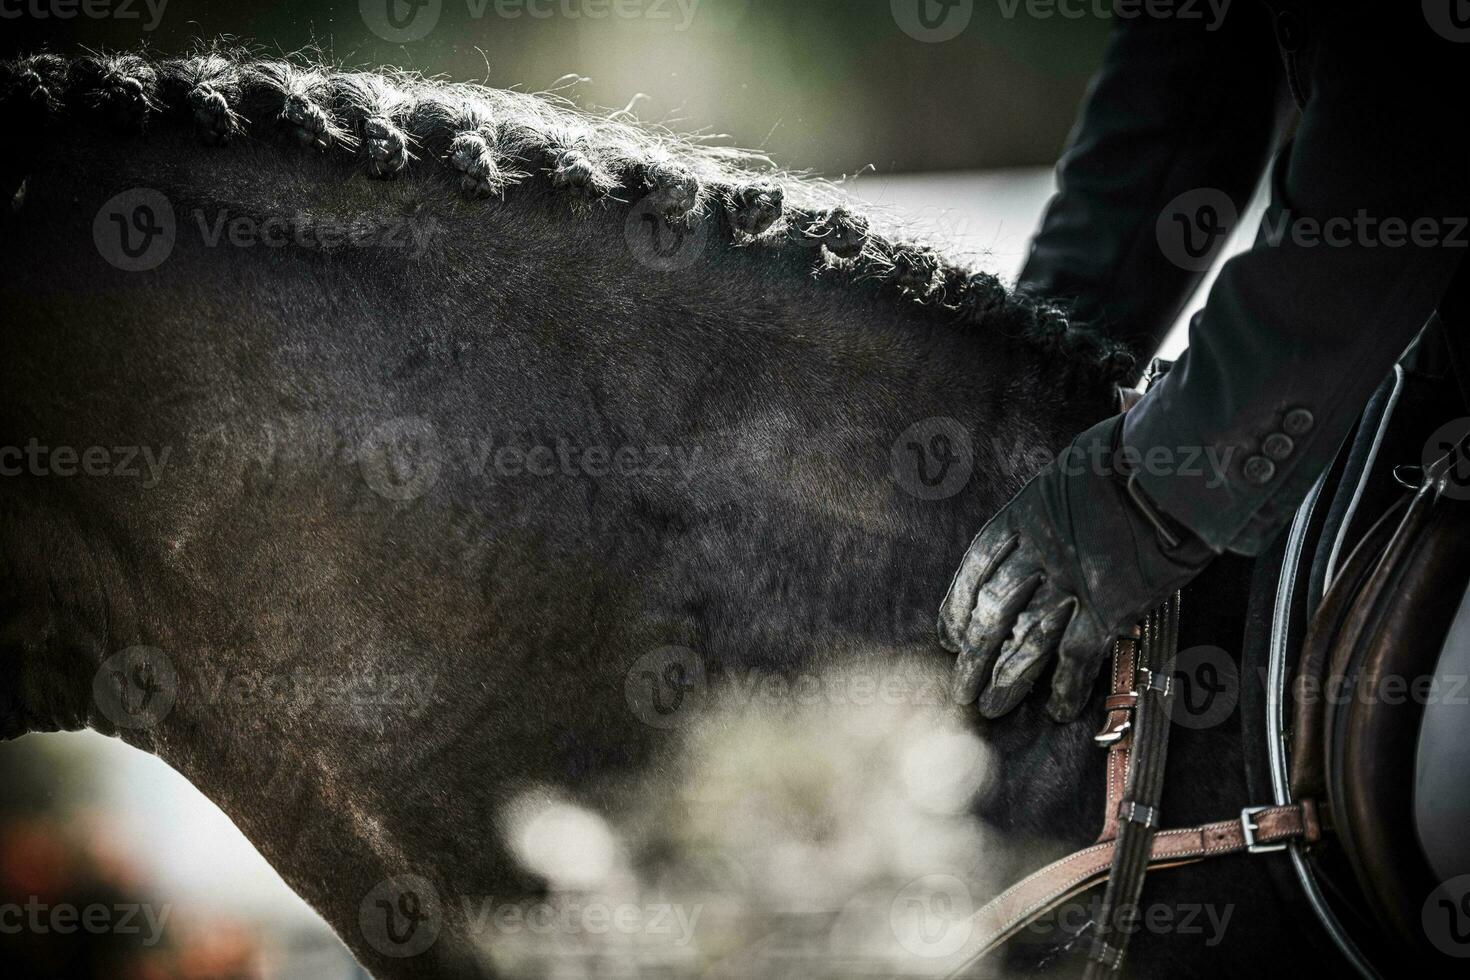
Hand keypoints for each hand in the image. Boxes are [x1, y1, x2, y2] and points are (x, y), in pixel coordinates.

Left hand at [937, 415, 1214, 720]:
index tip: (948, 635)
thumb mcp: (1071, 472)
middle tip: (961, 689)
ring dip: (1006, 678)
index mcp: (1024, 515)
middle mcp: (1039, 553)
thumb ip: (1053, 507)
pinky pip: (1078, 655)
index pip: (976, 568)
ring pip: (1026, 640)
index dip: (957, 606)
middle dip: (973, 656)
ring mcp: (1072, 583)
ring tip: (991, 707)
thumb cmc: (1130, 457)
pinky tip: (1060, 709)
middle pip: (992, 612)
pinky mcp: (1109, 608)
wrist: (1174, 469)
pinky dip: (1067, 685)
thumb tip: (1050, 521)